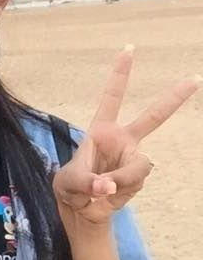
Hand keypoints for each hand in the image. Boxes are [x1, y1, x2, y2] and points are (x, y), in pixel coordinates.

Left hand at [53, 46, 200, 228]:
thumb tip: (108, 186)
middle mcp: (121, 140)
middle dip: (173, 99)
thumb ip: (88, 182)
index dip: (120, 73)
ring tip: (100, 191)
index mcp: (101, 130)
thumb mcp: (69, 183)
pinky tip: (108, 197)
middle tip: (195, 79)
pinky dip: (119, 195)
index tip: (129, 49)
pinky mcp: (138, 178)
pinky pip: (134, 185)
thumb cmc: (69, 187)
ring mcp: (132, 159)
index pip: (112, 97)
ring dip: (120, 182)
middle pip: (152, 118)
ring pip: (138, 168)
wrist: (81, 210)